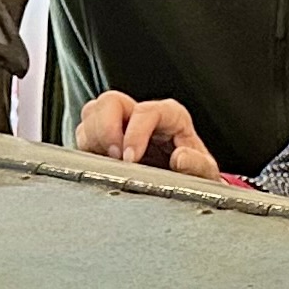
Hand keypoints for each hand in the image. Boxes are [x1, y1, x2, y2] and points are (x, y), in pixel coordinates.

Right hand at [74, 91, 224, 180]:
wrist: (184, 186)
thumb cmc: (194, 174)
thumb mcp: (205, 172)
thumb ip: (198, 165)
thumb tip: (181, 158)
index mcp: (169, 116)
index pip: (144, 111)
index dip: (135, 133)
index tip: (131, 158)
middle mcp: (141, 115)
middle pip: (109, 101)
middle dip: (106, 129)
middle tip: (114, 157)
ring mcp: (120, 125)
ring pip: (91, 113)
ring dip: (93, 138)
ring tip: (107, 162)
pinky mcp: (104, 140)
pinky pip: (83, 134)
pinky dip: (86, 149)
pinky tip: (100, 165)